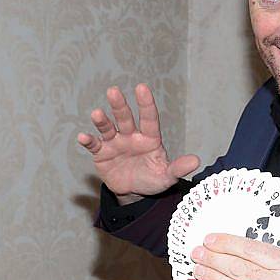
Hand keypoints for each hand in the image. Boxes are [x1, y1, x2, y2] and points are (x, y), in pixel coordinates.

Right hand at [77, 83, 199, 198]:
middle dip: (119, 105)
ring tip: (97, 114)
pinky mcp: (101, 153)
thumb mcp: (166, 176)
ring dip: (102, 121)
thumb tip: (196, 161)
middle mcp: (131, 136)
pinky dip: (88, 141)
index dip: (145, 104)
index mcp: (149, 138)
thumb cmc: (151, 178)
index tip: (142, 88)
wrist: (133, 191)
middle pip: (125, 118)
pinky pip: (94, 145)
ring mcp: (115, 143)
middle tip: (114, 91)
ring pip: (108, 128)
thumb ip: (178, 168)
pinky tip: (83, 137)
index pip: (149, 118)